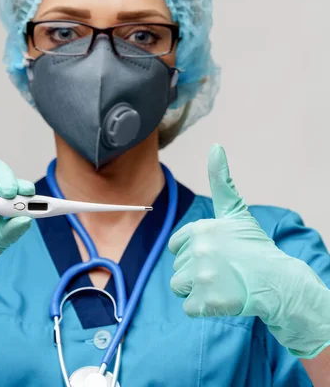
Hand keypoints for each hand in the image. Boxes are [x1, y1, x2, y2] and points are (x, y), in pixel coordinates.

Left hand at [169, 144, 329, 357]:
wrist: (278, 282)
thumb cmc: (254, 247)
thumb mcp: (236, 212)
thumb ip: (221, 181)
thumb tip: (215, 147)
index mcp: (201, 229)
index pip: (176, 246)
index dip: (193, 252)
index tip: (215, 254)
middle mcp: (199, 250)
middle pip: (178, 268)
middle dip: (196, 272)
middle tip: (223, 271)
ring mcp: (202, 277)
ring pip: (179, 287)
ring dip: (196, 290)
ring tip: (221, 284)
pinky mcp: (207, 301)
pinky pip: (189, 308)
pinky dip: (204, 308)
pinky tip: (223, 299)